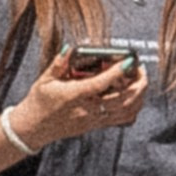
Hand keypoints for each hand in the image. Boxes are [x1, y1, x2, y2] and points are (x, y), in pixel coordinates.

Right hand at [8, 50, 146, 149]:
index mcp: (74, 96)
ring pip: (126, 111)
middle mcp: (88, 109)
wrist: (34, 128)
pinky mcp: (96, 126)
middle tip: (141, 69)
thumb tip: (70, 48)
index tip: (129, 61)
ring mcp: (94, 120)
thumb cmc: (39, 102)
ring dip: (139, 96)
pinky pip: (122, 120)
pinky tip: (134, 98)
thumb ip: (59, 63)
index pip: (100, 84)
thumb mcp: (45, 79)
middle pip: (122, 100)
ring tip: (141, 81)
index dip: (117, 72)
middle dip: (138, 84)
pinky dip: (133, 109)